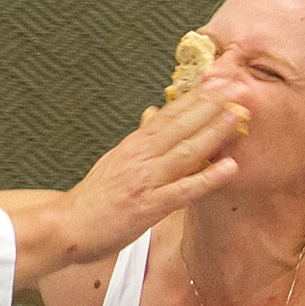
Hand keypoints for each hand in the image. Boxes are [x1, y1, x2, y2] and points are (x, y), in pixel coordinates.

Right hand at [12, 88, 244, 286]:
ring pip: (184, 151)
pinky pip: (183, 190)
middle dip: (211, 105)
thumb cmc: (92, 198)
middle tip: (238, 86)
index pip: (169, 113)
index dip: (196, 96)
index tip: (219, 79)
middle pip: (179, 125)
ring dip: (213, 132)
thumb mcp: (114, 160)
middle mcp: (140, 157)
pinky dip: (207, 178)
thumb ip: (139, 138)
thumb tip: (153, 113)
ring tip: (237, 116)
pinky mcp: (148, 206)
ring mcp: (145, 180)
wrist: (66, 226)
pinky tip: (229, 168)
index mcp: (134, 145)